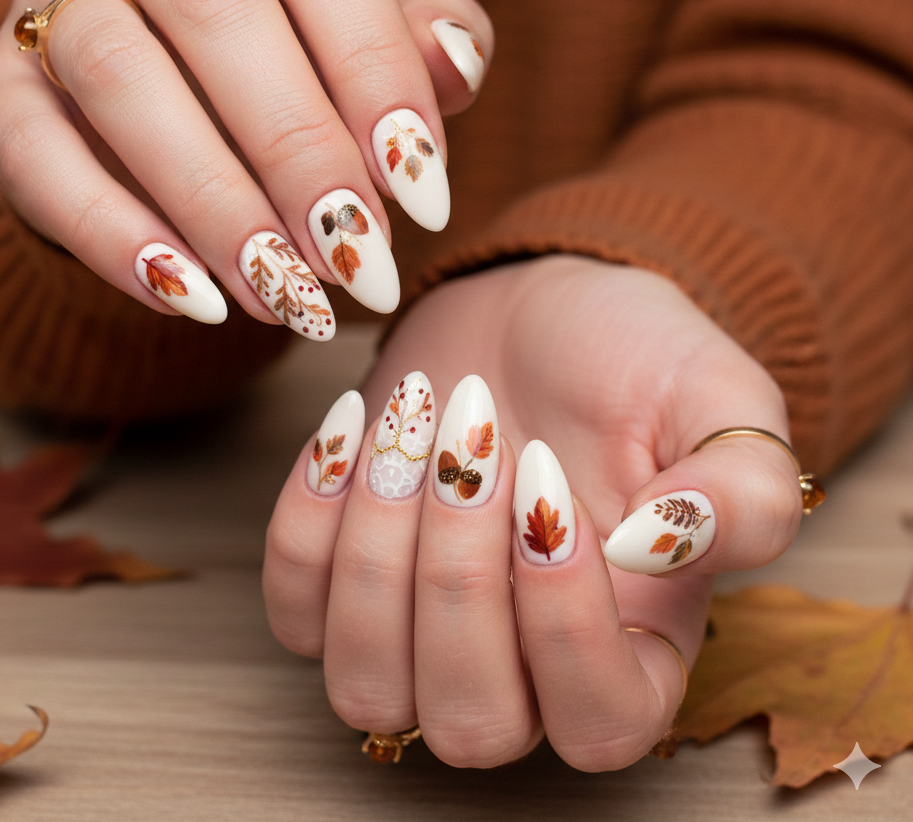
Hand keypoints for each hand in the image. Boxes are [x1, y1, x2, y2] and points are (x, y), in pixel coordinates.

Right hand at [0, 0, 491, 331]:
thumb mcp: (359, 50)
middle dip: (298, 150)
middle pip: (216, 11)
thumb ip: (417, 44)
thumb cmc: (285, 74)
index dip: (375, 67)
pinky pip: (36, 155)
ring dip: (213, 203)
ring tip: (285, 295)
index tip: (422, 192)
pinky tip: (193, 300)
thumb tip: (459, 56)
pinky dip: (114, 235)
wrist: (163, 113)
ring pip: (120, 78)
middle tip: (356, 260)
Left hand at [263, 255, 803, 767]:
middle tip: (475, 432)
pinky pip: (295, 612)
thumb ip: (742, 485)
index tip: (546, 479)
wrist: (534, 312)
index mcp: (635, 649)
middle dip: (456, 574)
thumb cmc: (630, 360)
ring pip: (367, 687)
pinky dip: (308, 520)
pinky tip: (354, 426)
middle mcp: (524, 671)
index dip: (564, 622)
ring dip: (375, 550)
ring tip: (411, 423)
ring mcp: (421, 638)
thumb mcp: (716, 398)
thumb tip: (676, 545)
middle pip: (470, 722)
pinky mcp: (345, 587)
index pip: (600, 723)